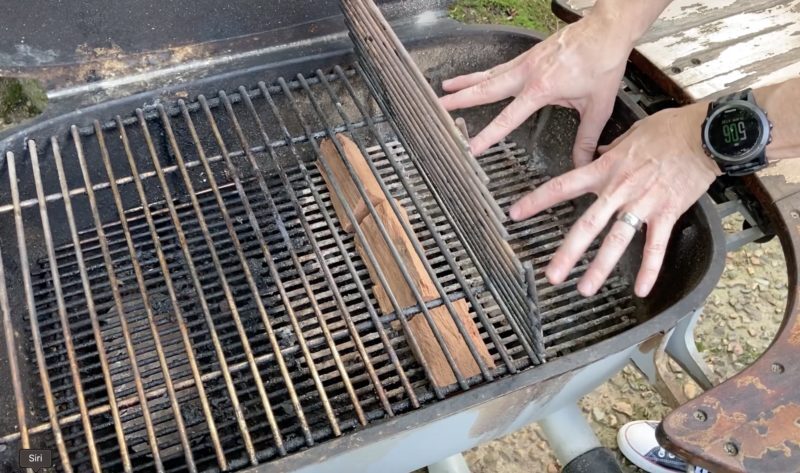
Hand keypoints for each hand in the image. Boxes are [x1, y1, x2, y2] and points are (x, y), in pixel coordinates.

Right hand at [439, 16, 632, 164]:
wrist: (606, 30)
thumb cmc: (602, 63)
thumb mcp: (597, 106)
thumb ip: (586, 138)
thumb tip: (581, 164)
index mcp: (541, 88)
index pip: (508, 117)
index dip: (488, 134)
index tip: (471, 148)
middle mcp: (527, 73)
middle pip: (485, 89)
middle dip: (460, 100)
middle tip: (438, 107)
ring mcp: (525, 62)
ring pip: (488, 75)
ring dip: (465, 83)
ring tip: (444, 90)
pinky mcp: (529, 55)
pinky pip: (499, 67)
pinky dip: (483, 74)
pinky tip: (474, 79)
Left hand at [509, 103, 720, 296]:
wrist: (706, 134)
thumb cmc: (671, 130)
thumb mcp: (631, 134)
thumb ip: (611, 150)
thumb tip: (598, 154)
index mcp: (606, 169)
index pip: (563, 186)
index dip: (536, 200)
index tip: (516, 214)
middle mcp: (619, 189)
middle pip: (587, 224)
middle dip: (567, 252)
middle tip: (551, 274)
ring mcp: (643, 203)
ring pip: (617, 240)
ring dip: (600, 268)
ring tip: (585, 289)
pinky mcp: (667, 213)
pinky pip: (656, 246)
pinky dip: (649, 269)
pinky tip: (640, 288)